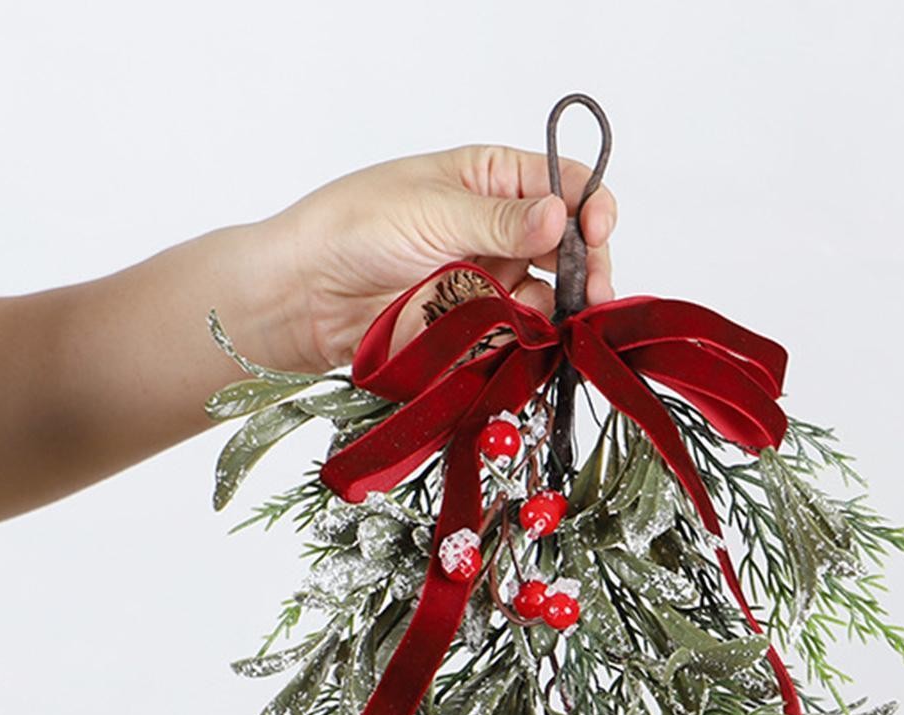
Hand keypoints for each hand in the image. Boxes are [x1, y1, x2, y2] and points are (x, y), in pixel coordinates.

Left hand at [255, 143, 618, 372]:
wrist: (306, 296)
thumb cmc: (354, 228)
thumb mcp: (433, 210)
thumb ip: (500, 220)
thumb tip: (561, 215)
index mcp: (491, 180)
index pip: (565, 184)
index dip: (590, 205)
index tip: (597, 230)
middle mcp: (499, 231)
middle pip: (571, 247)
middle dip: (590, 269)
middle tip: (595, 295)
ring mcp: (491, 283)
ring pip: (553, 298)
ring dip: (564, 311)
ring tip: (558, 322)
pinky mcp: (477, 330)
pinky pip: (520, 338)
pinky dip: (532, 343)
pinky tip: (532, 345)